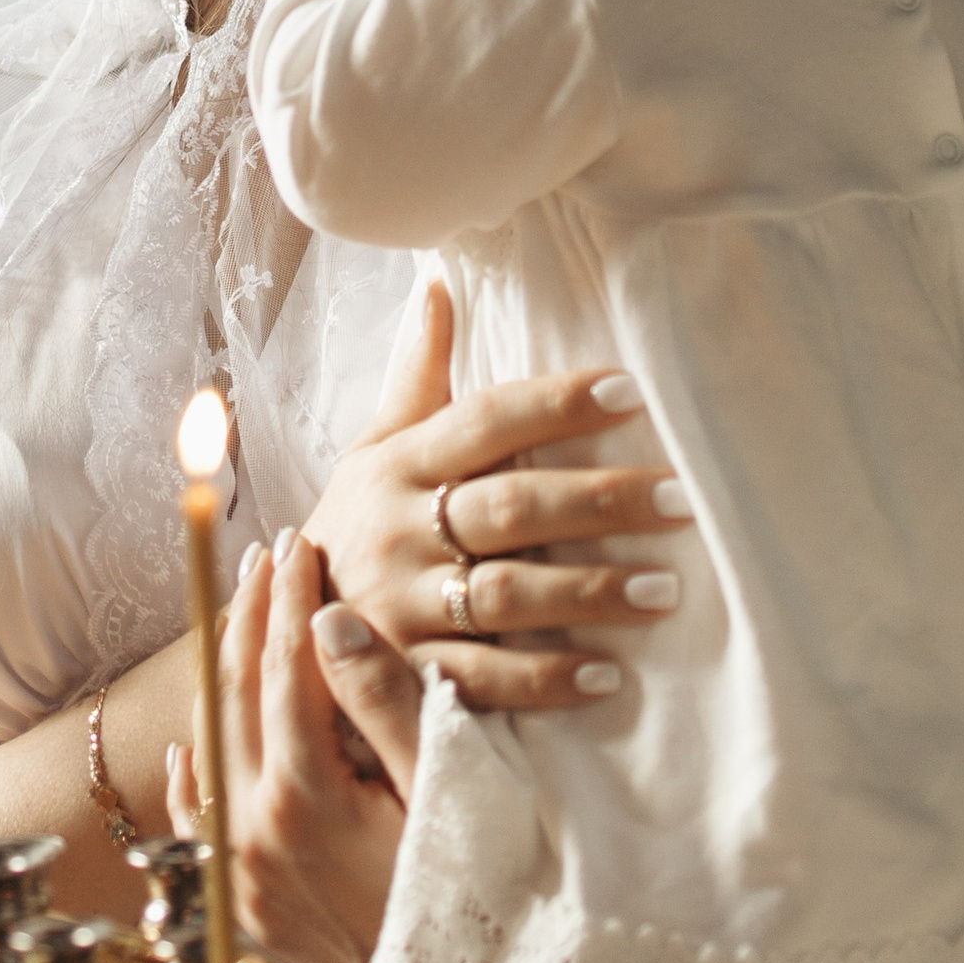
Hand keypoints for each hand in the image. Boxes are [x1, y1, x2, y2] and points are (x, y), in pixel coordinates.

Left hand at [169, 532, 424, 962]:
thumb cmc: (481, 896)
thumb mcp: (447, 793)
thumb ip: (385, 705)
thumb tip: (329, 620)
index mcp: (304, 801)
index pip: (284, 670)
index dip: (291, 599)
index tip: (300, 543)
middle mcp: (255, 836)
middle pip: (236, 699)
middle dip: (251, 618)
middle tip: (268, 555)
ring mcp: (241, 876)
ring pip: (212, 748)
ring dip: (225, 678)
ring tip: (243, 617)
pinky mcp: (245, 905)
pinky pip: (198, 823)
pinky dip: (196, 771)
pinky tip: (194, 739)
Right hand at [304, 282, 689, 714]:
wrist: (284, 616)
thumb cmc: (357, 518)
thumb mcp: (375, 443)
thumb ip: (418, 371)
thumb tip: (439, 280)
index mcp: (400, 464)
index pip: (486, 421)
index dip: (555, 405)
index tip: (629, 391)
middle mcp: (401, 530)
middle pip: (510, 507)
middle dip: (598, 500)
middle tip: (679, 498)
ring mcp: (404, 606)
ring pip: (508, 595)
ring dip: (589, 592)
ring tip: (665, 589)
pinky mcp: (410, 674)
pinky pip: (486, 679)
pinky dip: (546, 681)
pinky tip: (607, 675)